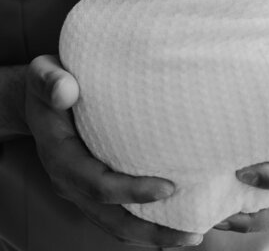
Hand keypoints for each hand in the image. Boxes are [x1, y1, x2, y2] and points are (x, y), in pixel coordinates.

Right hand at [25, 55, 201, 246]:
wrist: (37, 98)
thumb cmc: (47, 83)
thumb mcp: (43, 74)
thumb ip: (51, 81)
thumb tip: (66, 90)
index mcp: (60, 156)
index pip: (98, 184)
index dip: (133, 191)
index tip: (169, 187)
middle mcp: (69, 181)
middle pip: (110, 217)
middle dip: (150, 231)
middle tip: (191, 233)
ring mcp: (81, 188)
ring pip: (116, 222)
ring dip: (152, 234)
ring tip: (190, 235)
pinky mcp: (93, 186)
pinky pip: (118, 212)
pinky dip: (144, 222)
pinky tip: (173, 219)